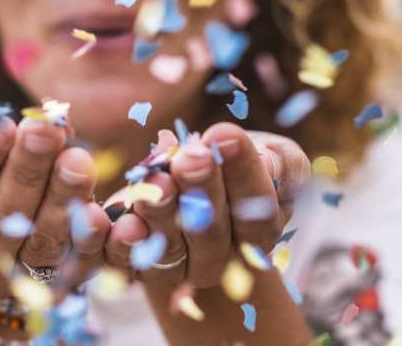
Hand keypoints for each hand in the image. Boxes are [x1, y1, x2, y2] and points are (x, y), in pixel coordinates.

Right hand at [0, 114, 109, 296]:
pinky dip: (92, 237)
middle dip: (25, 171)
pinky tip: (102, 210)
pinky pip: (81, 262)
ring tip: (77, 157)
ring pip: (43, 242)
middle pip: (1, 220)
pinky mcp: (63, 282)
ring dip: (62, 198)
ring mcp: (22, 280)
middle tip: (44, 130)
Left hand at [104, 122, 310, 288]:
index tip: (224, 133)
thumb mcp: (273, 155)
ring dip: (161, 212)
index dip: (243, 172)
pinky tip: (120, 220)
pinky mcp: (139, 265)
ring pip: (170, 247)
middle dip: (201, 189)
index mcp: (260, 229)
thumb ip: (280, 162)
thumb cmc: (239, 163)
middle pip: (212, 231)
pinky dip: (122, 244)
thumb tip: (270, 162)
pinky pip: (128, 262)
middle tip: (191, 156)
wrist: (194, 186)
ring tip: (156, 177)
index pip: (257, 208)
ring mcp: (180, 266)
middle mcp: (222, 257)